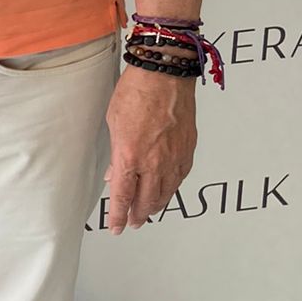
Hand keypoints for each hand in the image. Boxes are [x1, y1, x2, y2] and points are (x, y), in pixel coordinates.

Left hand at [103, 63, 196, 232]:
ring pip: (166, 193)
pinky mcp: (187, 150)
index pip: (123, 197)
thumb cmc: (137, 92)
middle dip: (138, 215)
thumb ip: (116, 154)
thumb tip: (116, 174)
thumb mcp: (114, 124)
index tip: (116, 226)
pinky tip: (166, 190)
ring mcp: (173, 158)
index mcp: (130, 156)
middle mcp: (154, 162)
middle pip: (146, 201)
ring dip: (155, 205)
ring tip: (148, 211)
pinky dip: (171, 188)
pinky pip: (179, 178)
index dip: (119, 216)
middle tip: (132, 222)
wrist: (165, 74)